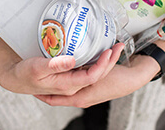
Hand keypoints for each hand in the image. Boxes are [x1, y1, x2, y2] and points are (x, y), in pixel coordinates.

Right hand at [0, 23, 124, 95]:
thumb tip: (72, 60)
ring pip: (94, 72)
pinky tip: (97, 51)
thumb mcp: (38, 68)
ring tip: (113, 46)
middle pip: (97, 75)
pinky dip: (96, 60)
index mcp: (67, 84)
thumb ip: (55, 65)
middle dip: (110, 61)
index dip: (102, 64)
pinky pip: (86, 70)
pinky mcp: (68, 76)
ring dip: (105, 61)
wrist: (17, 79)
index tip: (108, 51)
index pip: (91, 76)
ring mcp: (71, 81)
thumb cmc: (26, 74)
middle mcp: (72, 85)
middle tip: (117, 45)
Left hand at [35, 40, 164, 107]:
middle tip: (33, 86)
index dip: (42, 95)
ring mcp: (87, 95)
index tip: (32, 89)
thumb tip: (66, 65)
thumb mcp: (97, 75)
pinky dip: (66, 83)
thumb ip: (82, 72)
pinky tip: (64, 74)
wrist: (133, 79)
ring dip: (54, 89)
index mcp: (80, 98)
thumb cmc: (116, 79)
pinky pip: (73, 87)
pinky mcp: (91, 89)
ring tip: (44, 81)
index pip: (55, 100)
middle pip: (58, 98)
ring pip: (65, 92)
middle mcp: (82, 99)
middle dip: (46, 93)